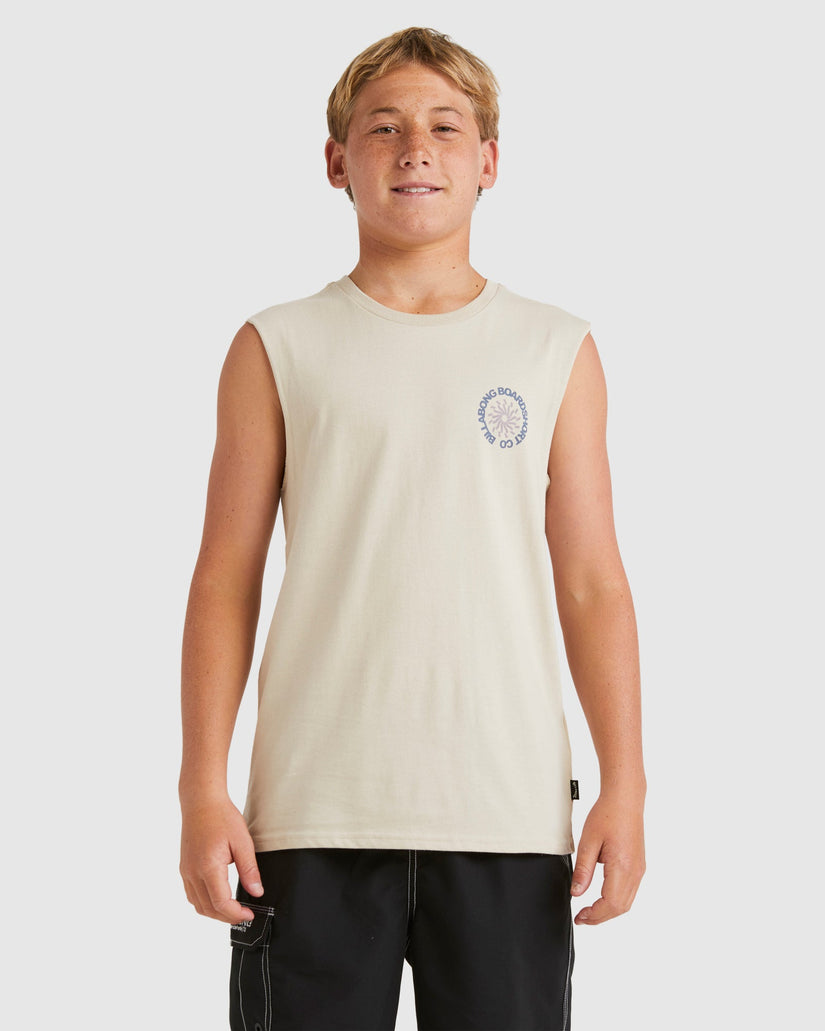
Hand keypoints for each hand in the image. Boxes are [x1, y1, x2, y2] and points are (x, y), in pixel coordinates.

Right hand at [179, 795, 264, 923]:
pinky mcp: (184, 868)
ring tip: (233, 908)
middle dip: (227, 917)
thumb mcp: (243, 842)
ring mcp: (186, 871)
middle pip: (208, 909)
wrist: (201, 802)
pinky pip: (192, 895)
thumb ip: (249, 870)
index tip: (250, 914)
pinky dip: (205, 903)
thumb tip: (257, 892)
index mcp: (208, 867)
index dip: (236, 914)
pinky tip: (218, 897)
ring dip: (215, 912)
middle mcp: (193, 873)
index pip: (221, 903)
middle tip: (245, 914)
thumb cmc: (222, 817)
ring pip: (198, 905)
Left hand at [570, 790, 644, 924]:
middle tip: (582, 918)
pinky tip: (602, 898)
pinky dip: (616, 902)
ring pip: (626, 902)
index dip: (594, 915)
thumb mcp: (588, 842)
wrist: (625, 800)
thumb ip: (583, 870)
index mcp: (622, 866)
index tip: (580, 917)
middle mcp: (635, 871)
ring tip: (590, 911)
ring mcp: (639, 869)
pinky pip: (630, 892)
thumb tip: (577, 893)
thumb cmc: (607, 815)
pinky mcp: (639, 866)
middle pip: (620, 908)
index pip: (610, 904)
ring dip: (609, 911)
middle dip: (600, 917)